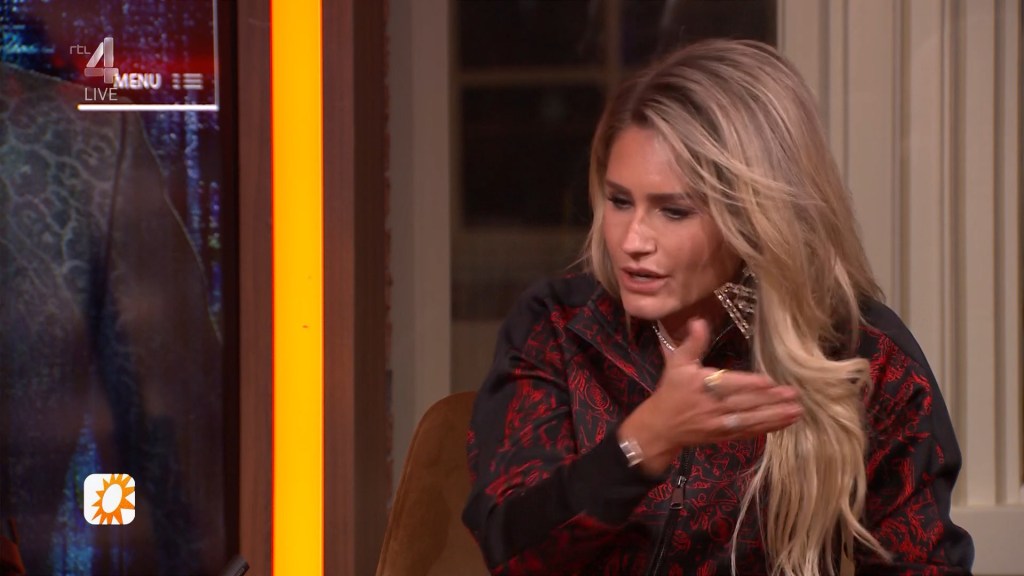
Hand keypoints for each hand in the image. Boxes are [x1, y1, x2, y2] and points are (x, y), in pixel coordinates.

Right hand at [618, 318, 802, 475]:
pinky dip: (768, 428)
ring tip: (796, 411)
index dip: (749, 384)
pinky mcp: (724, 436)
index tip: (769, 381)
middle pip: (745, 403)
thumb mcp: (677, 363)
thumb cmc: (671, 391)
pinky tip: (785, 423)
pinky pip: (749, 432)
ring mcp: (720, 424)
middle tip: (794, 395)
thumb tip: (699, 321)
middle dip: (771, 400)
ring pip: (751, 420)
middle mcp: (712, 406)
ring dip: (775, 416)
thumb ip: (693, 343)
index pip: (729, 384)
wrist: (660, 427)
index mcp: (702, 385)